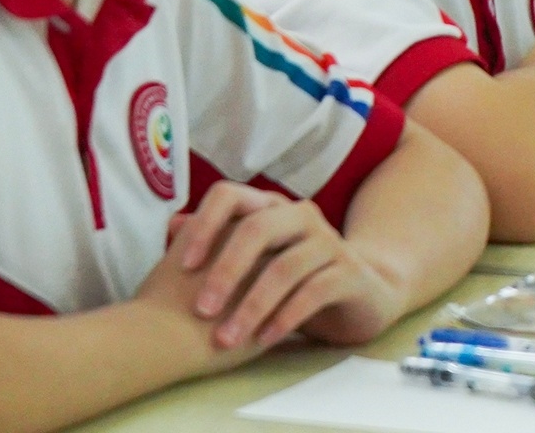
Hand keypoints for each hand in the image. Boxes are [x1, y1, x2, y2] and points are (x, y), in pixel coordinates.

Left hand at [144, 183, 397, 355]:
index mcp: (270, 207)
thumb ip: (218, 242)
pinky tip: (263, 340)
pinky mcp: (349, 273)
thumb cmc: (295, 279)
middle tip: (201, 311)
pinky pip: (314, 291)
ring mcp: (328, 242)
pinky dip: (285, 317)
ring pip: (285, 267)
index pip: (229, 195)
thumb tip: (172, 225)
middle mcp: (300, 216)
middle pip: (258, 228)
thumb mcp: (256, 260)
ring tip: (227, 339)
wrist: (362, 295)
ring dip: (252, 305)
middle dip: (226, 270)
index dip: (204, 225)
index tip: (183, 267)